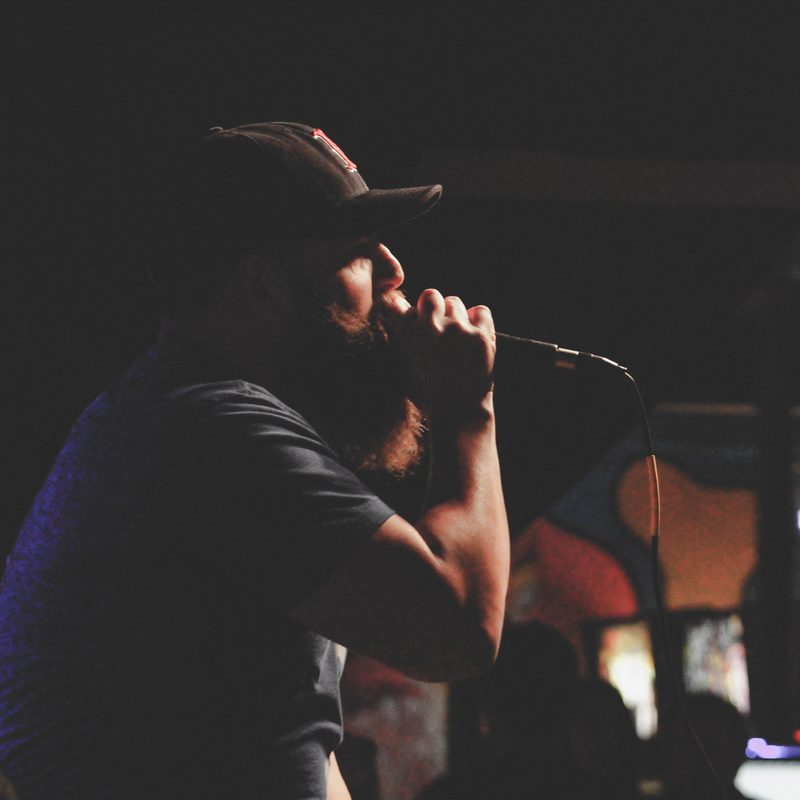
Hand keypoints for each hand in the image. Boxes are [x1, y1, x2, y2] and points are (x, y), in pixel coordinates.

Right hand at [385, 288, 495, 417]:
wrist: (458, 413)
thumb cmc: (428, 394)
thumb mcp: (404, 368)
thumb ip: (401, 340)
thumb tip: (398, 312)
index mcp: (407, 336)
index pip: (397, 304)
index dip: (402, 308)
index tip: (408, 316)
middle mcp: (431, 327)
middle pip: (430, 295)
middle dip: (432, 306)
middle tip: (436, 323)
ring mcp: (458, 329)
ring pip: (454, 302)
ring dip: (454, 315)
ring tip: (456, 335)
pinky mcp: (481, 334)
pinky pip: (480, 310)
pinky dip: (477, 319)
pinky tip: (472, 334)